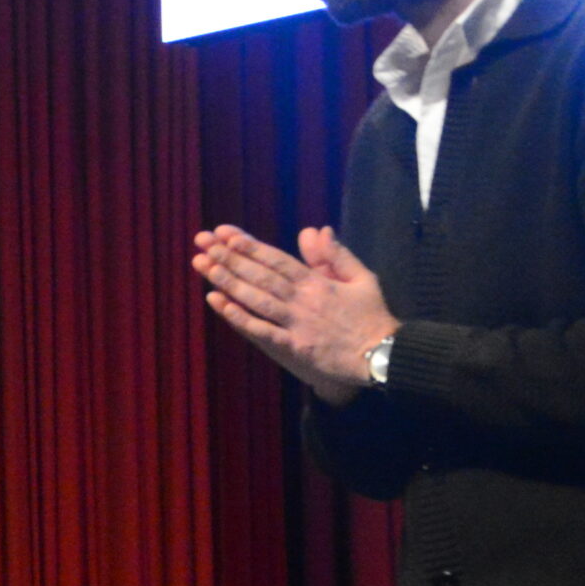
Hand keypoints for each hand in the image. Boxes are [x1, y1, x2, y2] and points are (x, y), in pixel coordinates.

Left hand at [192, 222, 396, 405]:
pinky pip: (262, 330)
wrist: (381, 355)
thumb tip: (317, 230)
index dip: (250, 246)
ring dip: (229, 282)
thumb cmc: (371, 317)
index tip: (226, 234)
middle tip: (203, 244)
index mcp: (318, 282)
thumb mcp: (363, 278)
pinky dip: (239, 317)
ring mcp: (297, 323)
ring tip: (204, 266)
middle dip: (230, 258)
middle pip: (261, 275)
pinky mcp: (294, 346)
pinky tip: (218, 303)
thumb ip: (337, 255)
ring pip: (257, 298)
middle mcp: (303, 300)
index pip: (277, 259)